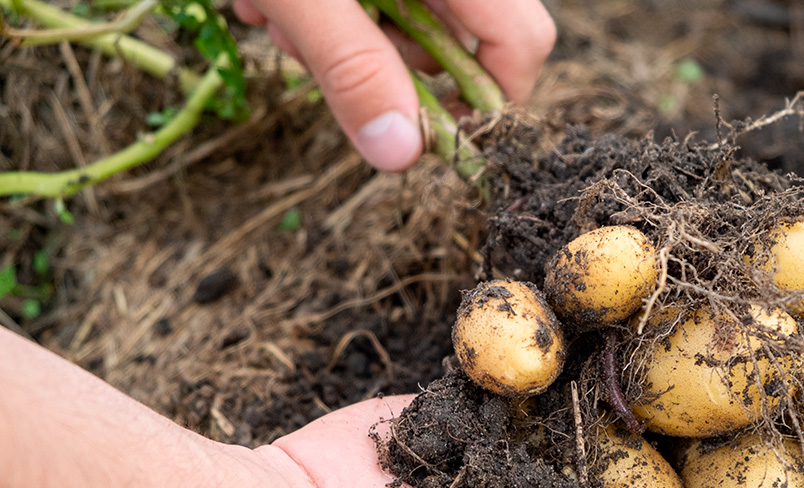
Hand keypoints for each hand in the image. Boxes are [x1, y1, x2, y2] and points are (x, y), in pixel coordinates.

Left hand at [231, 0, 555, 169]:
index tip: (428, 134)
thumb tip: (400, 155)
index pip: (523, 41)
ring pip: (409, 20)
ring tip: (278, 18)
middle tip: (318, 61)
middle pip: (460, 38)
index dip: (488, 101)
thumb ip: (351, 66)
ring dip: (346, 41)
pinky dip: (327, 10)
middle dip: (391, 67)